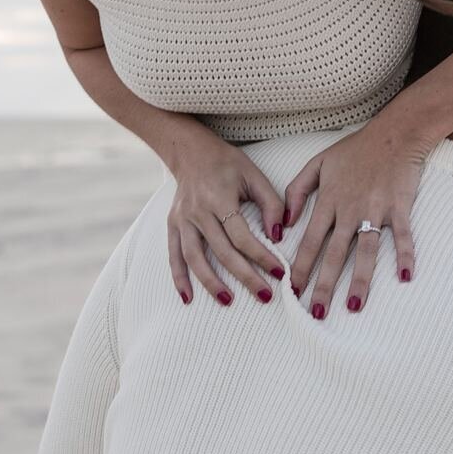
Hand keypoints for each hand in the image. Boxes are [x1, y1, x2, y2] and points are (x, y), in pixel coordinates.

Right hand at [165, 127, 286, 307]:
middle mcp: (198, 211)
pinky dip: (179, 278)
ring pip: (195, 258)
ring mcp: (182, 220)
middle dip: (245, 276)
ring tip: (228, 301)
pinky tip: (188, 298)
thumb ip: (271, 204)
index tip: (280, 272)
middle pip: (222, 251)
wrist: (191, 152)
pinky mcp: (172, 225)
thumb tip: (279, 235)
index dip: (262, 255)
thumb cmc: (228, 164)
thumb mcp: (254, 175)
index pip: (242, 235)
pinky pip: (174, 255)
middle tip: (265, 295)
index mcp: (220, 197)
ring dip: (211, 283)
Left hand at [282, 117, 428, 314]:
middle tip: (316, 313)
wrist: (393, 134)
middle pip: (334, 254)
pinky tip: (405, 277)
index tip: (292, 291)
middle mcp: (350, 209)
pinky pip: (403, 235)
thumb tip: (284, 223)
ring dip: (360, 280)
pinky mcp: (399, 207)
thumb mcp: (317, 163)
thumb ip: (296, 190)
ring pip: (365, 250)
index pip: (310, 241)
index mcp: (329, 201)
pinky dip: (405, 255)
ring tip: (353, 306)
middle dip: (324, 285)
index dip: (300, 267)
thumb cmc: (355, 149)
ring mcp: (375, 209)